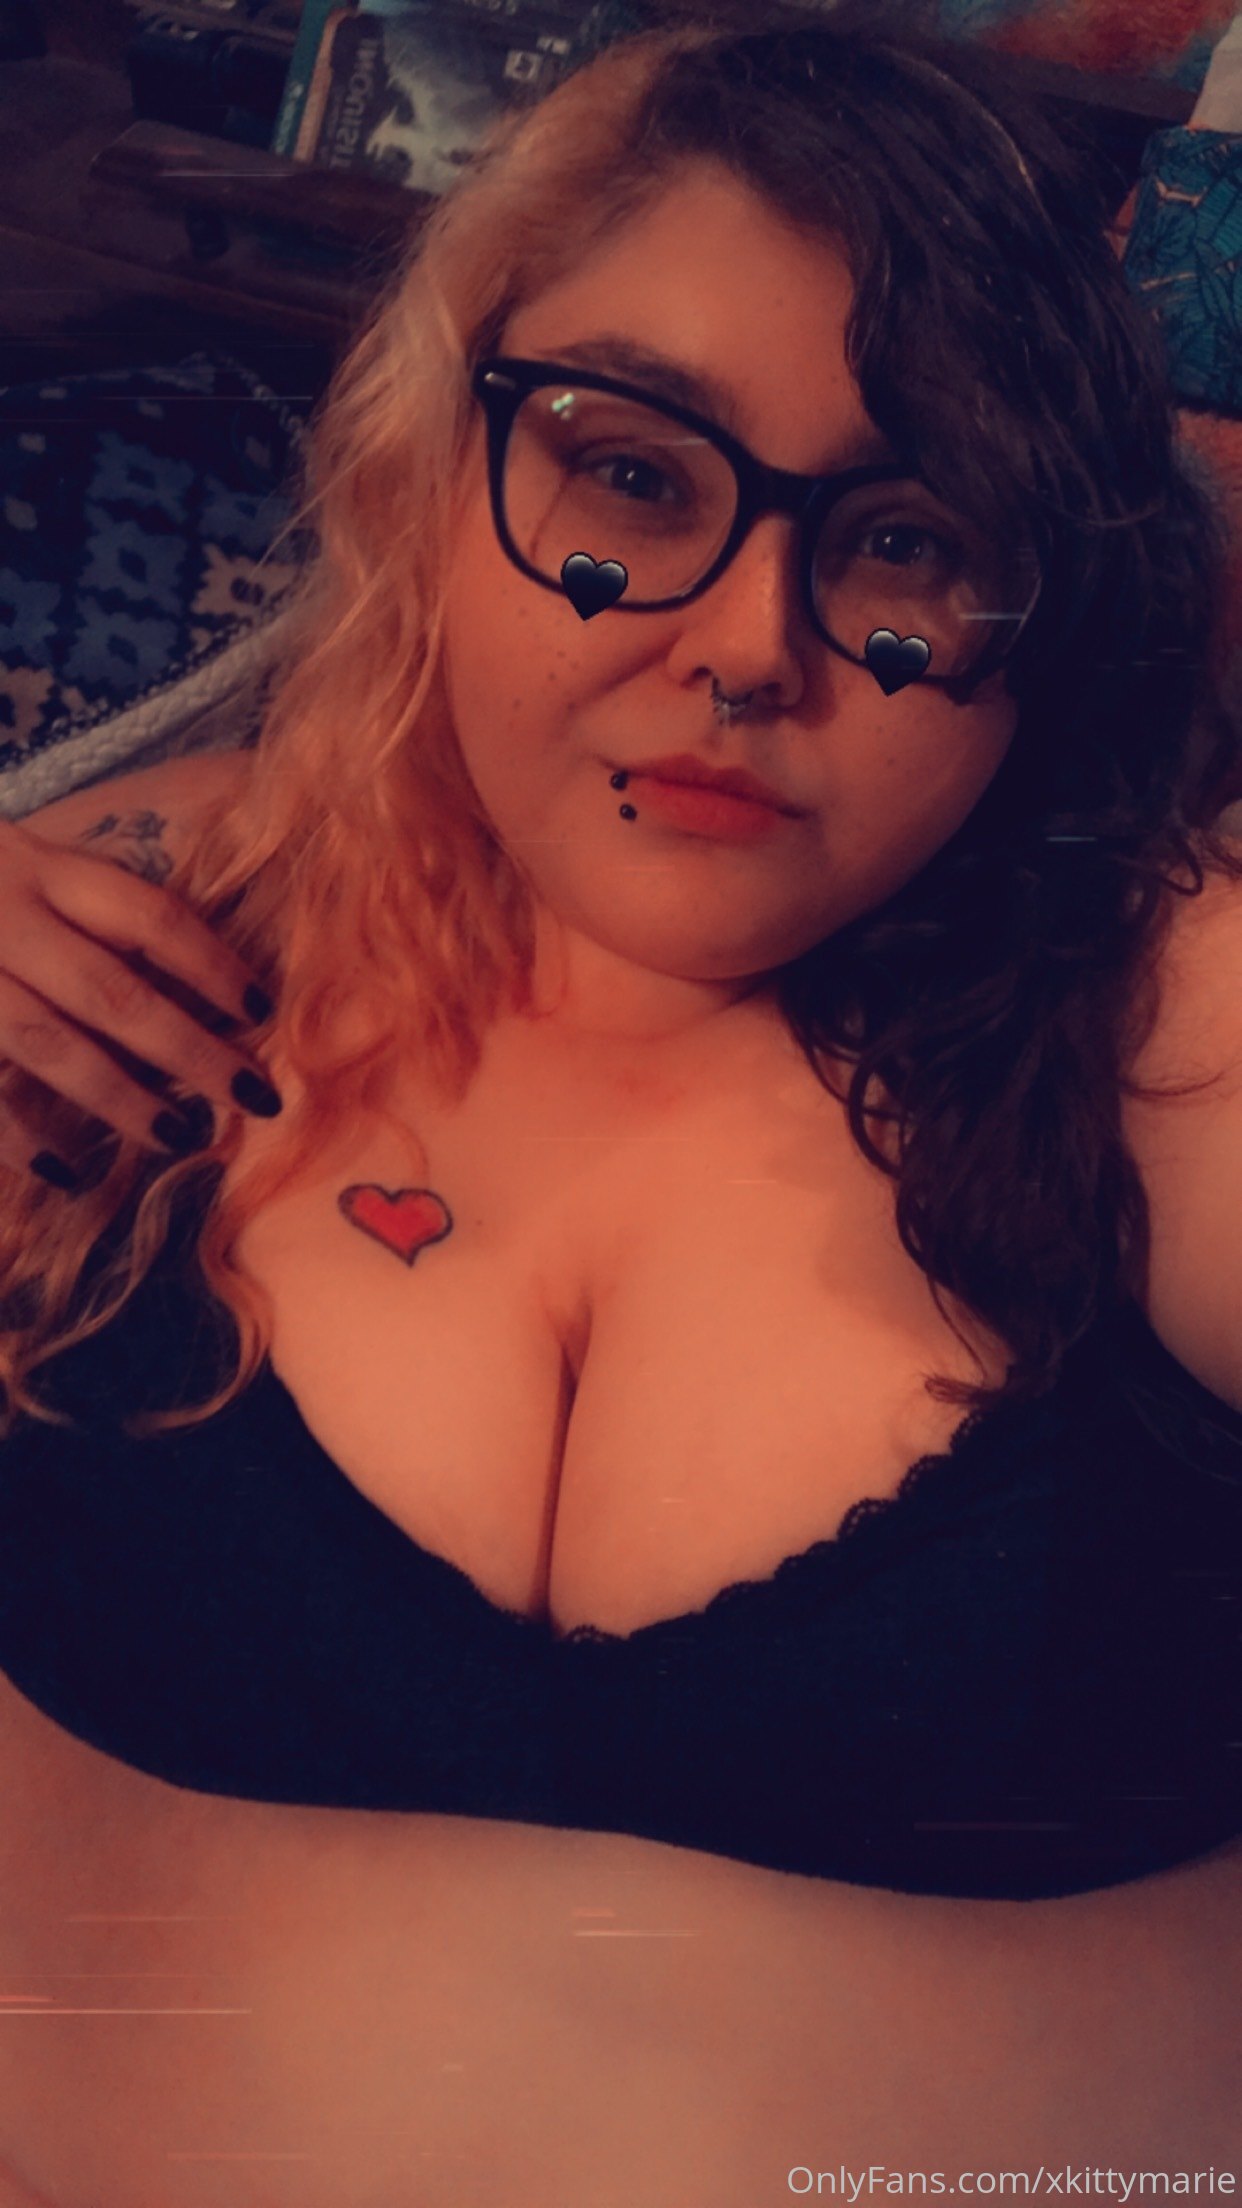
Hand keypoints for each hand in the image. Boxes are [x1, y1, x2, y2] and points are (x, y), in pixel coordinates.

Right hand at [0, 814, 281, 1188]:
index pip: (147, 916)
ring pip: (48, 1045)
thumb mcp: (17, 864)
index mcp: (35, 865)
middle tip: (256, 1098)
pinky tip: (67, 1172)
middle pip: (113, 990)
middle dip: (191, 1050)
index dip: (212, 964)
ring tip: (180, 1138)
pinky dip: (19, 1137)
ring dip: (121, 1098)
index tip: (266, 1009)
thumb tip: (198, 982)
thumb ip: (85, 908)